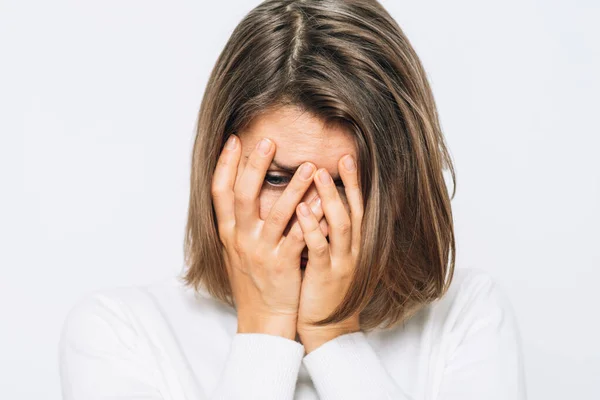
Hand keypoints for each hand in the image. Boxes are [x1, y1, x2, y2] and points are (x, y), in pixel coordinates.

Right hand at [211, 134, 320, 339]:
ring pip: (277, 214)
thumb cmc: (252, 280)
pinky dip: (311, 218)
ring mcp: (261, 252)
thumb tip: (238, 187)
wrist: (262, 317)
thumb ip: (237, 221)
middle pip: (243, 196)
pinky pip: (299, 236)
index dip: (226, 165)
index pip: (220, 192)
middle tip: (268, 141)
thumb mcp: (235, 250)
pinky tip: (323, 201)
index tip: (234, 140)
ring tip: (310, 166)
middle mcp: (241, 239)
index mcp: (228, 233)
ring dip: (294, 188)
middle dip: (254, 166)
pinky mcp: (282, 265)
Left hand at [295, 154, 363, 352]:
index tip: (347, 158)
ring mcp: (341, 263)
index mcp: (352, 245)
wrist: (327, 329)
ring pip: (340, 225)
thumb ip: (329, 233)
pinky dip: (312, 228)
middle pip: (354, 210)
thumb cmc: (324, 290)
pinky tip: (301, 210)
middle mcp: (352, 250)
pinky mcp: (325, 276)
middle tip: (342, 157)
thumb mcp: (331, 258)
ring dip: (330, 198)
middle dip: (348, 183)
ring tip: (317, 174)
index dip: (354, 183)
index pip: (356, 207)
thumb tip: (317, 205)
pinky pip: (319, 248)